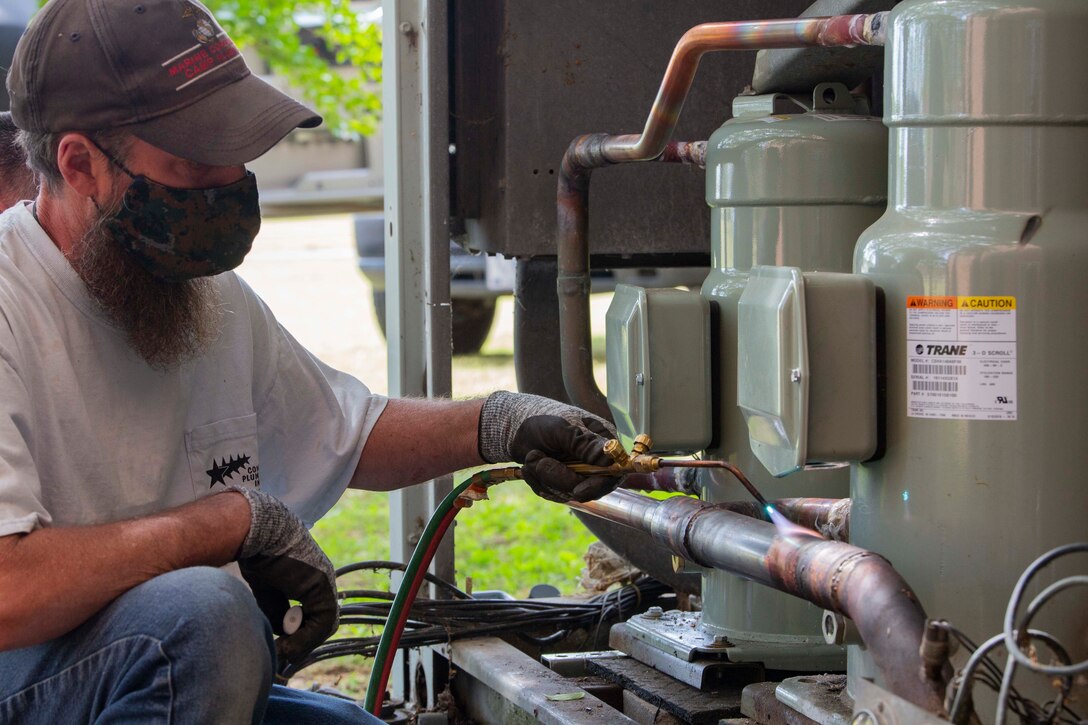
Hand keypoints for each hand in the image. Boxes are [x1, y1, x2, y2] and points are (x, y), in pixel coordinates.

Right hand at [228, 486, 337, 665]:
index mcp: (310, 579)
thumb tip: (280, 635)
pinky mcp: (322, 584)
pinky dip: (307, 636)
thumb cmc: (257, 554)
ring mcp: (325, 581)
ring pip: (326, 622)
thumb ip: (276, 609)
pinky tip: (287, 642)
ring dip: (304, 642)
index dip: (301, 635)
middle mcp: (322, 580)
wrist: (258, 532)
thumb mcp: (267, 589)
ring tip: (283, 651)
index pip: (315, 615)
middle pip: (323, 621)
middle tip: (283, 654)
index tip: (281, 647)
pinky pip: (324, 618)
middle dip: (303, 641)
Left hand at [477, 391, 623, 502]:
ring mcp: (580, 474)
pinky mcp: (564, 483)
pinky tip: (529, 466)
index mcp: (603, 442)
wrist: (516, 427)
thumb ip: (584, 443)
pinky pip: (554, 494)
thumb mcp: (561, 429)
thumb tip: (607, 457)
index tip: (578, 491)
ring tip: (531, 457)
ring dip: (544, 478)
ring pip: (568, 493)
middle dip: (558, 478)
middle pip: (588, 487)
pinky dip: (538, 483)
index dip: (597, 485)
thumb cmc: (541, 419)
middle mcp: (595, 461)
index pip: (613, 471)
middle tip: (537, 461)